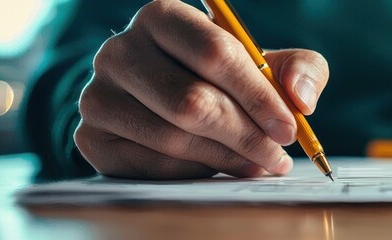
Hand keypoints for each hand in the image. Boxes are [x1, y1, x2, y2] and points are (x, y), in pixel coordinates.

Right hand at [74, 0, 328, 179]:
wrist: (157, 99)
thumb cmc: (219, 77)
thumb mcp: (265, 63)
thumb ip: (299, 69)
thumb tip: (301, 98)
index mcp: (162, 16)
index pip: (216, 54)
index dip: (258, 95)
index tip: (288, 128)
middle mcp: (120, 50)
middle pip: (192, 102)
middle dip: (245, 135)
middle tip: (276, 157)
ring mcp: (98, 95)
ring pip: (173, 138)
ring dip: (225, 158)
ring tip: (255, 164)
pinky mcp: (90, 137)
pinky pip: (152, 166)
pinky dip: (194, 172)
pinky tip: (216, 166)